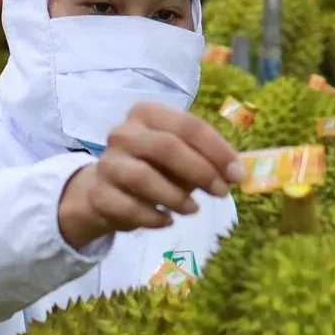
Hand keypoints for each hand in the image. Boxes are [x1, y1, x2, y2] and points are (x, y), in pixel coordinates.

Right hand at [58, 103, 243, 248]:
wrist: (104, 192)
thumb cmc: (152, 169)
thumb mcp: (180, 157)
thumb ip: (205, 160)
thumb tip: (235, 173)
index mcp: (148, 114)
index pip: (188, 126)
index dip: (217, 150)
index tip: (237, 175)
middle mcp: (124, 134)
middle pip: (165, 147)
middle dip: (199, 171)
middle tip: (221, 192)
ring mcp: (107, 163)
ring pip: (143, 177)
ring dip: (175, 196)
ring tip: (193, 209)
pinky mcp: (98, 193)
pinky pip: (129, 207)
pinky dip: (153, 217)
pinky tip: (166, 220)